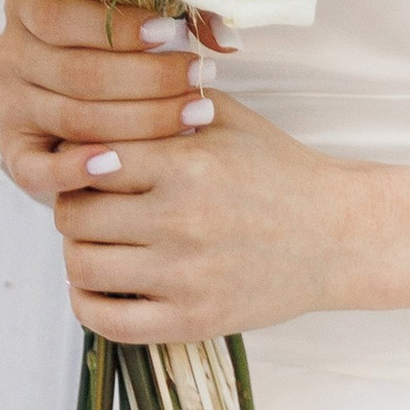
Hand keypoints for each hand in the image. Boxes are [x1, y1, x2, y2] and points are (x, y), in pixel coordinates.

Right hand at [0, 0, 217, 195]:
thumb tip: (225, 39)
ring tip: (192, 115)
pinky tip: (117, 165)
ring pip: (72, 118)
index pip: (63, 18)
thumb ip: (181, 13)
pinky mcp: (14, 151)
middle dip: (147, 79)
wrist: (90, 80)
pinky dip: (75, 170)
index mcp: (28, 5)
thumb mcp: (139, 8)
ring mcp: (9, 105)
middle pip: (77, 73)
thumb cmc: (120, 37)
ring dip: (138, 121)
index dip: (119, 28)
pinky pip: (36, 170)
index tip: (171, 33)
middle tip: (200, 79)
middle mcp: (10, 54)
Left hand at [0, 0, 357, 343]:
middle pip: (74, 215)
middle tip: (88, 201)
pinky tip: (99, 284)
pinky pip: (106, 321)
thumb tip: (104, 88)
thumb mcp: (228, 119)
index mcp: (187, 165)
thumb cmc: (278, 170)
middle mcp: (180, 221)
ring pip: (81, 267)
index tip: (86, 162)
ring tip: (95, 240)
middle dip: (73, 205)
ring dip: (77, 252)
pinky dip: (87, 302)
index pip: (88, 160)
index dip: (77, 159)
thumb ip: (166, 101)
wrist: (336, 235)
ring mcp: (184, 277)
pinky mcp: (191, 321)